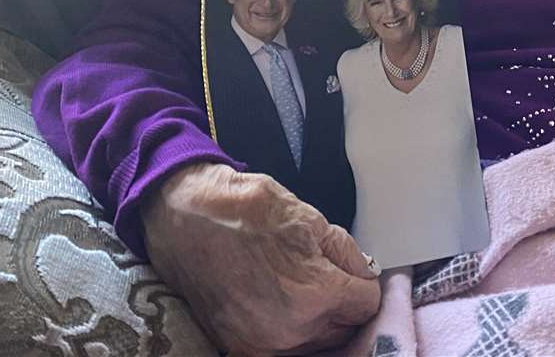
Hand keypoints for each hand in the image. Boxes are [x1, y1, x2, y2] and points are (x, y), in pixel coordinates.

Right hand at [142, 161, 380, 354]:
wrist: (187, 218)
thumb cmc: (246, 211)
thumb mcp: (311, 219)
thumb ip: (346, 254)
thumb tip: (365, 275)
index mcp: (315, 295)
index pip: (366, 305)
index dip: (362, 283)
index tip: (352, 272)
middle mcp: (291, 332)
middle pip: (343, 330)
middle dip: (342, 305)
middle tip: (326, 276)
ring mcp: (262, 346)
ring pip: (315, 344)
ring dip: (317, 322)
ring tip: (299, 287)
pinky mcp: (240, 349)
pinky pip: (284, 349)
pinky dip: (289, 331)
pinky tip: (279, 302)